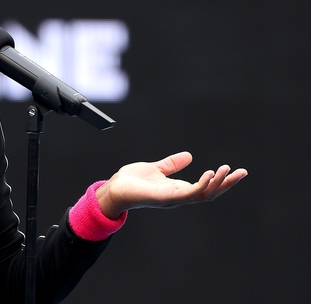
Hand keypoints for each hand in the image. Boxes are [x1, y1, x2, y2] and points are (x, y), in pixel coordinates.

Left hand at [95, 151, 247, 218]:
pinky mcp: (164, 198)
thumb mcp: (156, 168)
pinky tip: (209, 175)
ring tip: (226, 170)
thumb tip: (189, 156)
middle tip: (242, 172)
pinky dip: (200, 186)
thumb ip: (172, 164)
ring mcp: (172, 199)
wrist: (113, 189)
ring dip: (216, 183)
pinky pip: (187, 194)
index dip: (222, 181)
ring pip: (202, 195)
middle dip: (227, 184)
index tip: (237, 171)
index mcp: (178, 189)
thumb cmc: (131, 181)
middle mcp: (178, 197)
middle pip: (210, 193)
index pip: (206, 187)